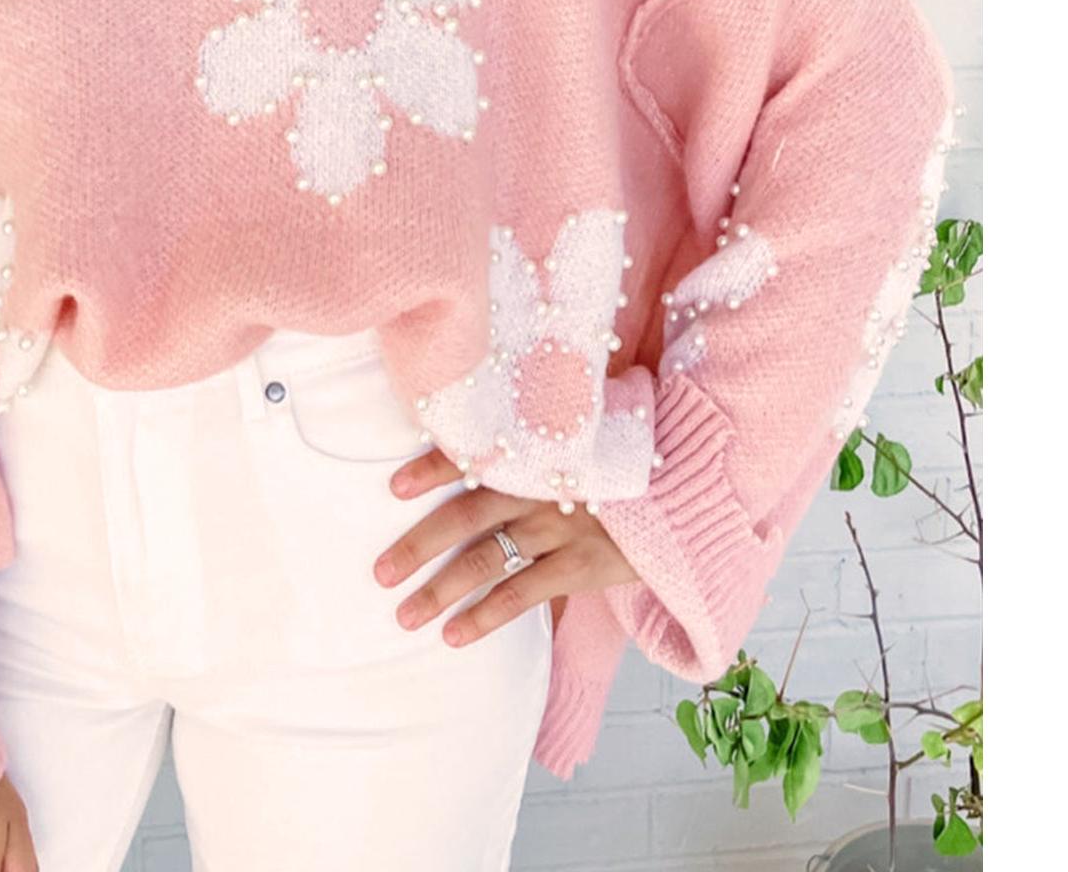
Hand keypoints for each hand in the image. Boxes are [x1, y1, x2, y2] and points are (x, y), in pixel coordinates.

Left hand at [372, 446, 641, 649]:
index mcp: (535, 449)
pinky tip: (454, 635)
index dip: (432, 468)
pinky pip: (523, 594)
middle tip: (380, 573)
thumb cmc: (623, 457)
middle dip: (419, 543)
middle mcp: (539, 486)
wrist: (687, 488)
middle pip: (466, 514)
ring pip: (487, 559)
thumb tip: (486, 431)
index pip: (474, 454)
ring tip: (405, 615)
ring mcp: (560, 526)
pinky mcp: (581, 565)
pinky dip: (486, 615)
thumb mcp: (582, 432)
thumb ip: (538, 433)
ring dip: (441, 588)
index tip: (394, 486)